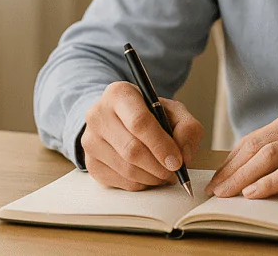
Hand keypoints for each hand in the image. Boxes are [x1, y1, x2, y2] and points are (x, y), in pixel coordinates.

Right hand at [81, 81, 203, 190]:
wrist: (121, 120)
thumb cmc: (150, 114)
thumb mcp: (174, 111)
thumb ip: (187, 128)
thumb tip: (183, 155)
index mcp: (119, 94)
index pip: (139, 122)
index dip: (161, 145)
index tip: (177, 161)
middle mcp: (98, 115)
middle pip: (132, 149)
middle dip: (159, 166)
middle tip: (174, 171)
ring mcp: (90, 141)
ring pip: (126, 169)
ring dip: (152, 177)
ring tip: (165, 172)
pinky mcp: (90, 163)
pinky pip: (120, 182)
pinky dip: (141, 183)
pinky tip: (149, 175)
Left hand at [206, 110, 277, 199]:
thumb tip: (248, 171)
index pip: (252, 139)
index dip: (231, 160)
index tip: (217, 179)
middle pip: (255, 146)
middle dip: (231, 170)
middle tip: (215, 190)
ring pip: (268, 156)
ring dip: (243, 176)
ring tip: (228, 194)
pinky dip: (268, 183)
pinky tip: (254, 193)